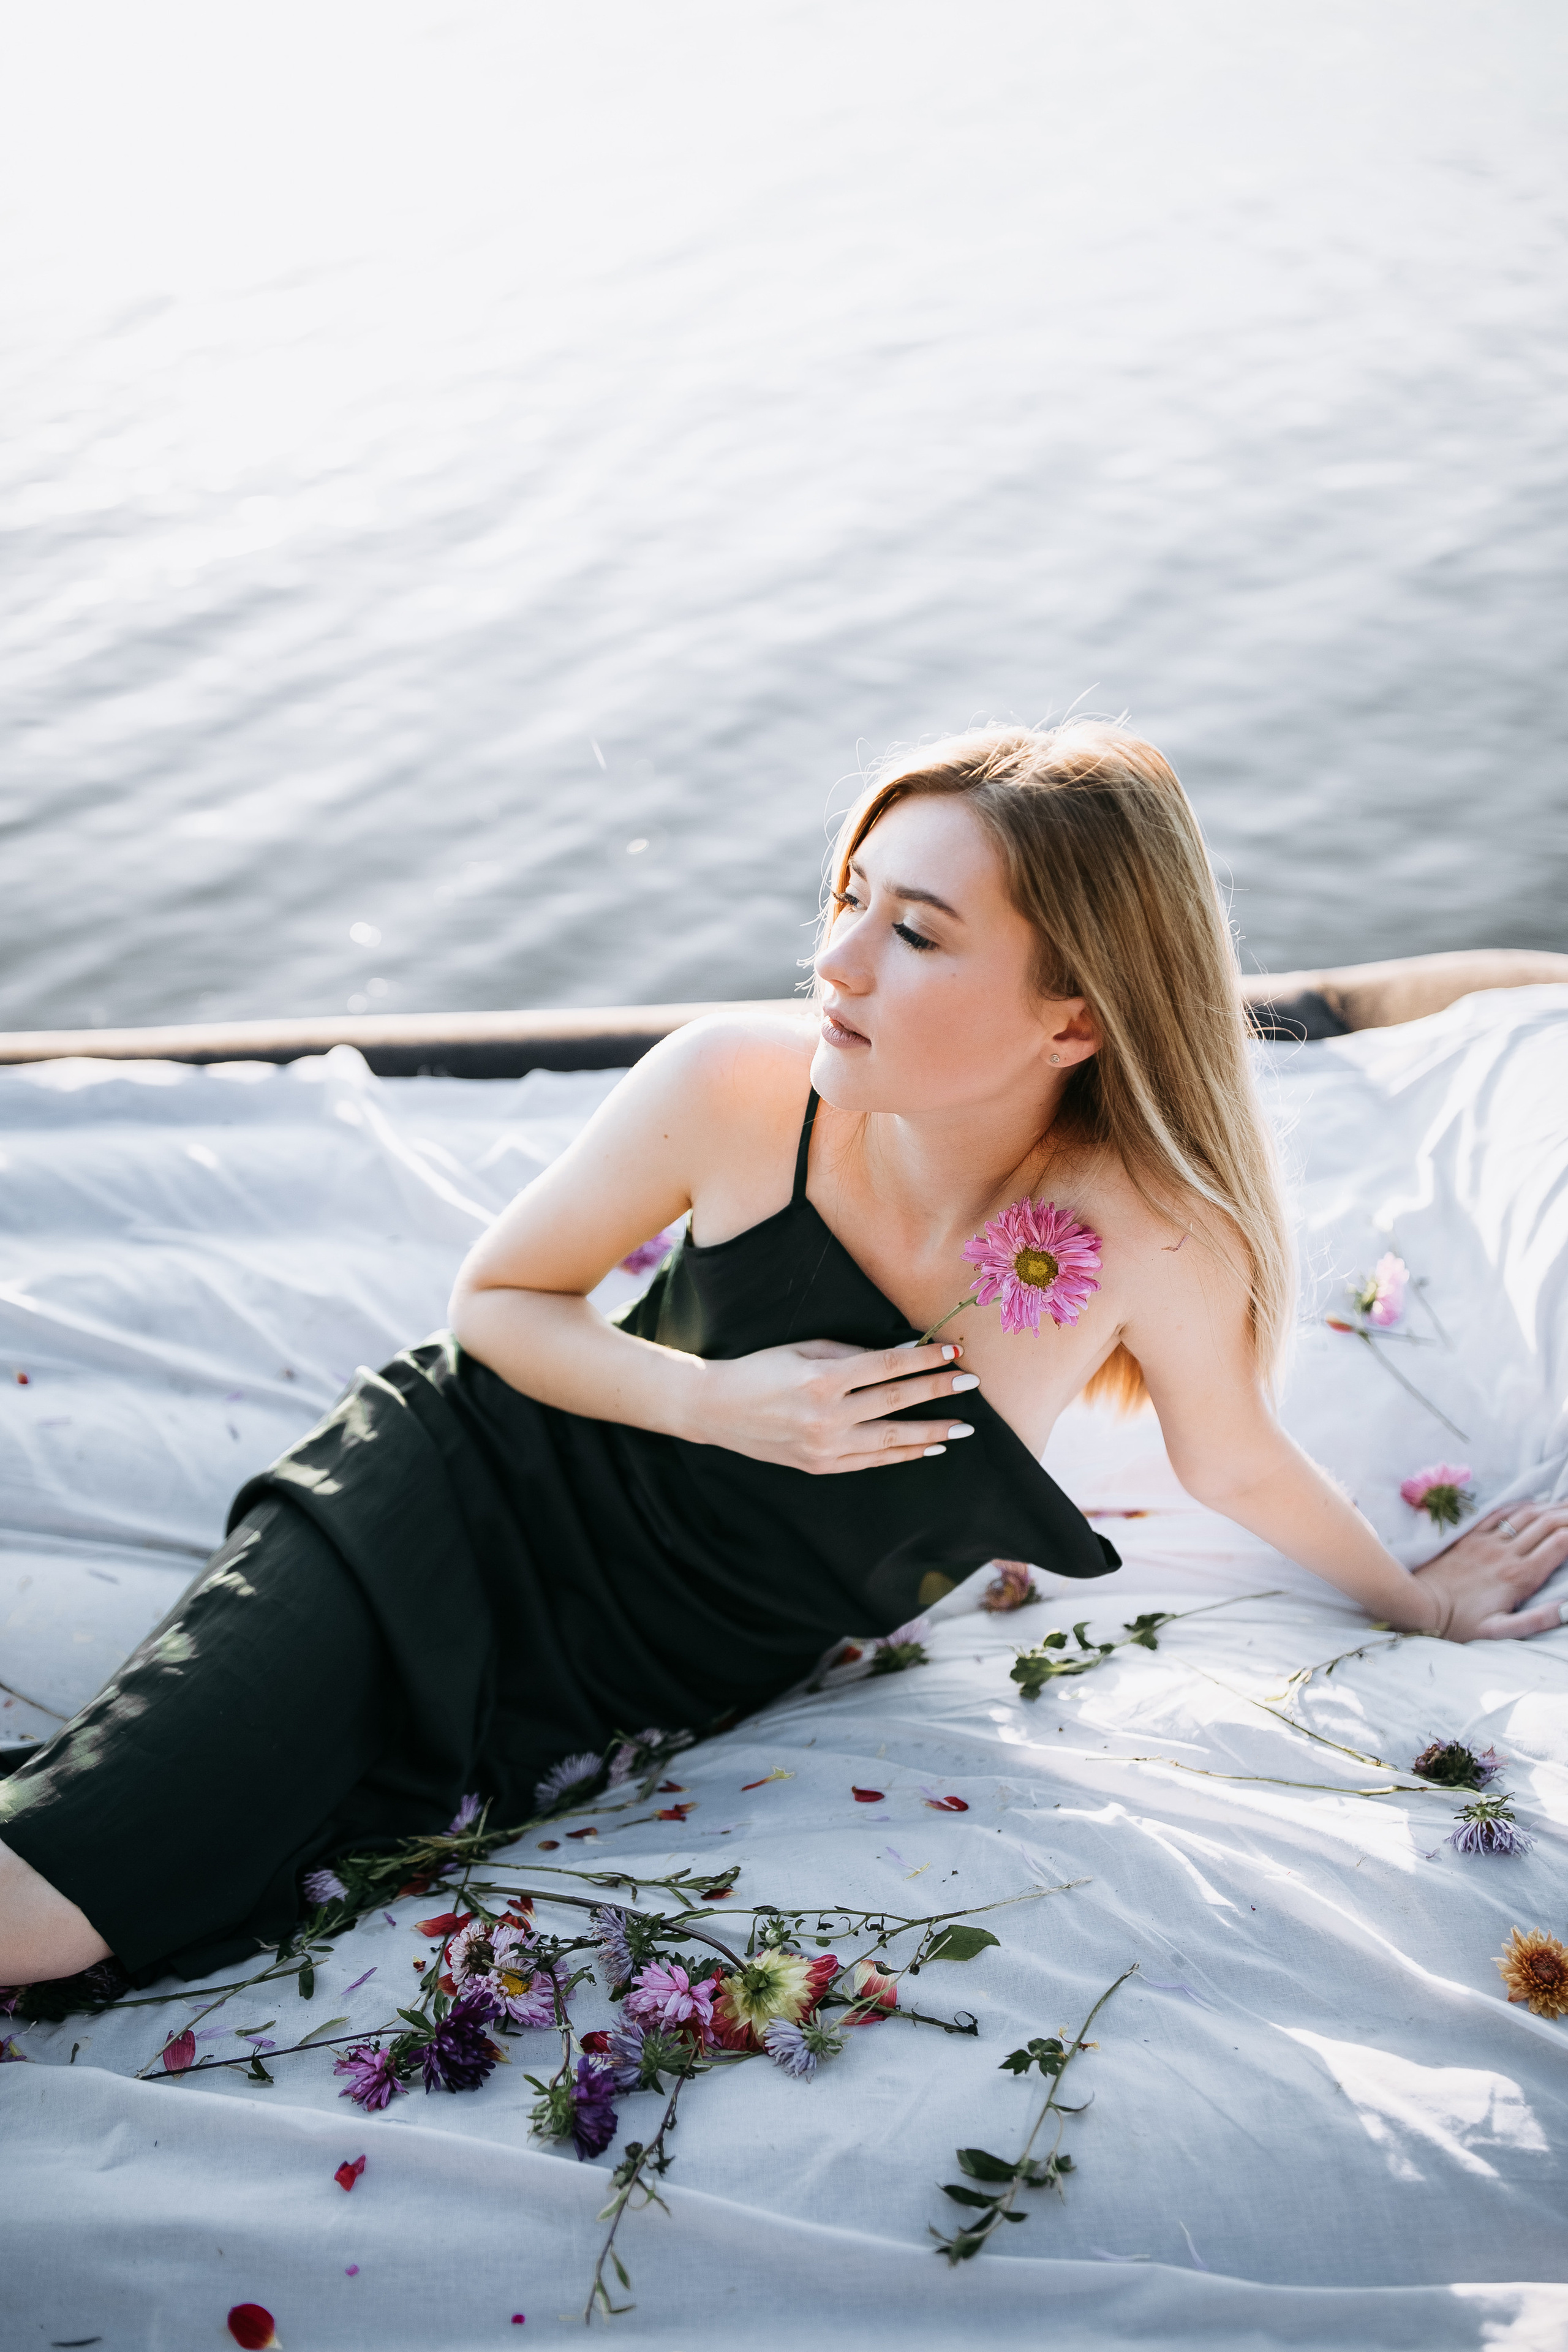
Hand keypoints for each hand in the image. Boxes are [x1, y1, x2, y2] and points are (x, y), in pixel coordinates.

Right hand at [694, 1337, 981, 1473]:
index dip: (924, 1359)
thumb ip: (853, 1353)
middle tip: (972, 1384)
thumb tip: (902, 1354)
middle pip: (896, 1402)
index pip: (887, 1367)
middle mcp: (826, 1416)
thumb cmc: (761, 1369)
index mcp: (821, 1378)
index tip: (953, 1351)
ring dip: (931, 1432)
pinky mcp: (819, 1466)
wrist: (716, 1409)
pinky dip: (902, 1455)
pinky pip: (871, 1461)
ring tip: (963, 1428)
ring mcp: (824, 1446)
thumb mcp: (804, 1349)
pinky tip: (926, 1448)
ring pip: (891, 1440)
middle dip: (939, 1392)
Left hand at [1413, 1501, 1567, 1641]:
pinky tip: (1531, 1504)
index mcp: (1520, 1576)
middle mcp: (1506, 1553)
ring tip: (1566, 1504)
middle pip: (1547, 1524)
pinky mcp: (1470, 1538)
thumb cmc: (1460, 1624)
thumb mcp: (1500, 1631)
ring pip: (1526, 1515)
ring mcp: (1487, 1542)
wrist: (1420, 1605)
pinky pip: (1499, 1514)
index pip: (1560, 1544)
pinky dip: (1520, 1506)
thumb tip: (1567, 1609)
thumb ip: (1536, 1620)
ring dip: (1549, 1507)